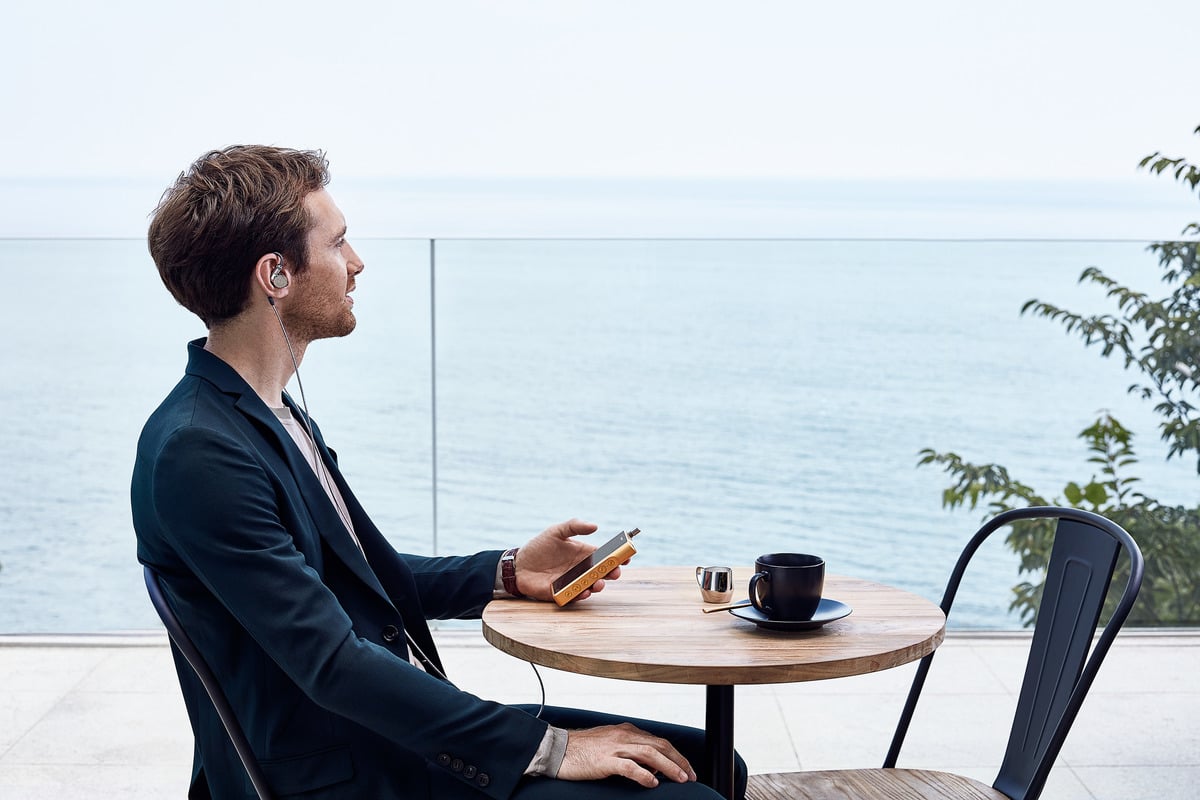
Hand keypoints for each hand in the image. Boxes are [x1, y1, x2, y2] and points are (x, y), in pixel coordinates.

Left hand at [514, 519, 623, 601]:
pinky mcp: (563, 594)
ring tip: (598, 584)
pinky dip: (581, 595)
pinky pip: (575, 596)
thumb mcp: (556, 531)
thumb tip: (595, 525)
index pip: (604, 555)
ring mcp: (573, 582)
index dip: (617, 556)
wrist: (518, 564)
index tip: (627, 556)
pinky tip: (584, 592)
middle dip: (612, 573)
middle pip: (602, 572)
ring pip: (591, 586)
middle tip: (615, 572)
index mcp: (583, 553)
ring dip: (598, 586)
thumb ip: (575, 525)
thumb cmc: (538, 546)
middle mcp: (581, 569)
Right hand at [557, 723, 696, 787]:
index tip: (686, 767)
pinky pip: (628, 766)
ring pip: (650, 754)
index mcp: (626, 731)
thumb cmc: (582, 749)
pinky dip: (643, 774)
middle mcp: (623, 736)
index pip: (658, 741)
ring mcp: (614, 747)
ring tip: (681, 778)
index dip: (675, 754)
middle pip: (659, 745)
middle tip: (690, 775)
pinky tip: (652, 782)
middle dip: (678, 760)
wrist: (557, 748)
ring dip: (669, 767)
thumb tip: (651, 765)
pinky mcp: (605, 760)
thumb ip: (629, 750)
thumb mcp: (609, 744)